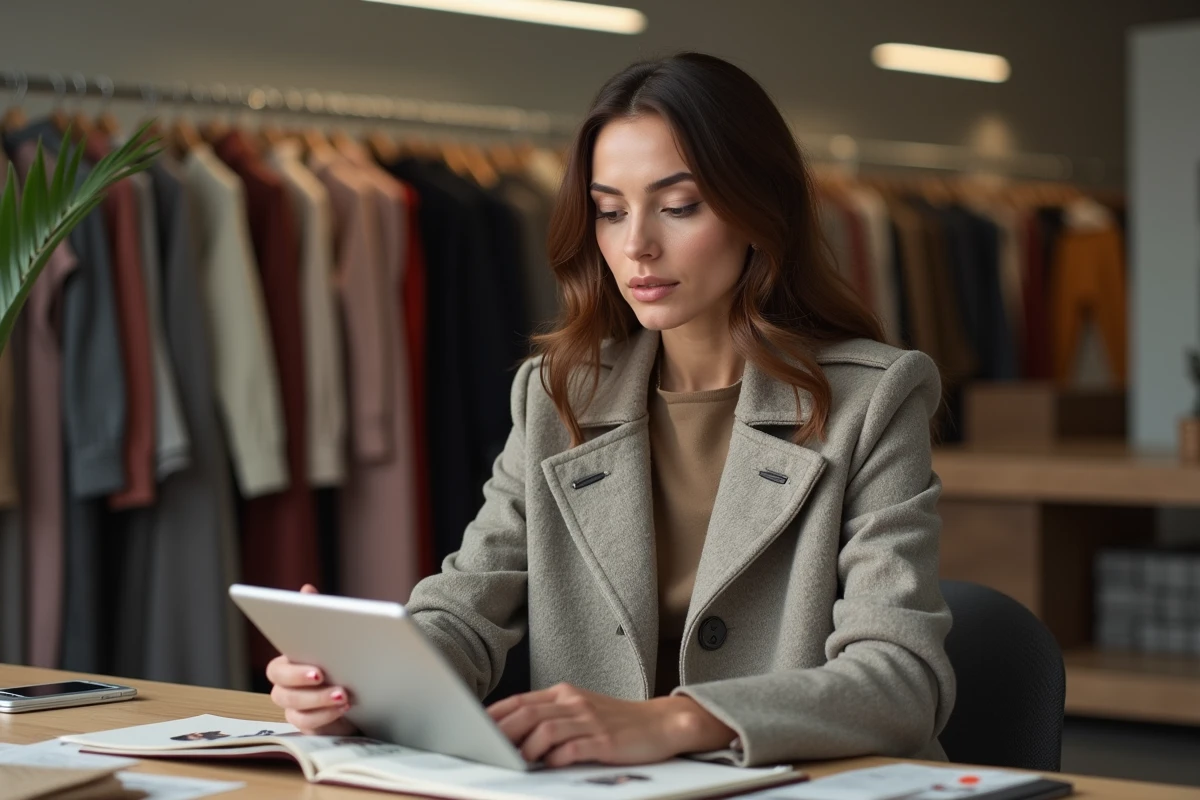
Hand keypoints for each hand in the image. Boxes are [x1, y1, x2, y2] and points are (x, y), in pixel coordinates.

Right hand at [265, 584, 356, 735]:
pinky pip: (310, 726)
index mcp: (290, 664)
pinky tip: (345, 708)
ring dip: (319, 702)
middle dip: (304, 685)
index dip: (292, 670)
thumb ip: (319, 613)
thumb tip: (306, 589)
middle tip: (324, 676)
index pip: (277, 668)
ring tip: (344, 695)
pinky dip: (327, 717)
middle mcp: (288, 689)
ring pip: (295, 710)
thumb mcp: (336, 635)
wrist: (367, 687)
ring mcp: (298, 710)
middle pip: (282, 691)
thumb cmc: (344, 658)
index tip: (316, 668)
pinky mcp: (312, 726)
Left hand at [486, 683, 734, 766]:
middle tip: (486, 748)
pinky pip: (573, 748)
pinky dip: (555, 758)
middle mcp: (574, 703)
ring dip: (526, 748)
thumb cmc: (617, 721)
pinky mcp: (605, 741)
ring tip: (515, 762)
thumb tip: (514, 733)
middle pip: (528, 714)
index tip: (474, 727)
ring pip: (546, 730)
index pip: (521, 701)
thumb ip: (552, 717)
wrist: (661, 723)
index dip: (495, 714)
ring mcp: (590, 721)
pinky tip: (548, 765)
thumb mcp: (581, 711)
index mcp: (565, 694)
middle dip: (502, 732)